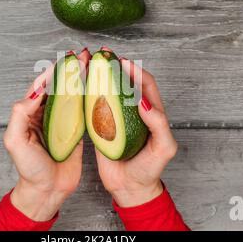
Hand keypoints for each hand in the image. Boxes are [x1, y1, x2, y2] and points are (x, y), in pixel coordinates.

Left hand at [4, 48, 90, 220]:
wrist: (47, 190)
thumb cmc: (29, 168)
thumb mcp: (15, 141)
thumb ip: (20, 114)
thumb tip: (37, 90)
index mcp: (31, 113)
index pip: (42, 85)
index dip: (55, 70)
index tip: (68, 58)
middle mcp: (47, 114)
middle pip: (60, 86)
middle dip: (73, 69)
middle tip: (86, 55)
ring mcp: (63, 122)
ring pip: (74, 95)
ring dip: (83, 79)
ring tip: (95, 65)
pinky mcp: (76, 131)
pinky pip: (84, 111)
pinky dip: (91, 98)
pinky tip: (100, 88)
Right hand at [95, 55, 177, 206]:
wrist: (130, 188)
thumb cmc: (150, 169)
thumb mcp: (163, 148)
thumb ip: (158, 124)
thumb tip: (142, 102)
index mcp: (150, 112)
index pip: (145, 84)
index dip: (135, 71)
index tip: (123, 62)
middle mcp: (132, 111)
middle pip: (124, 82)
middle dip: (115, 66)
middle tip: (103, 53)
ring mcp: (116, 118)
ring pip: (108, 91)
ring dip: (100, 76)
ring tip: (89, 62)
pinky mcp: (101, 127)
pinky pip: (93, 107)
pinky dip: (88, 93)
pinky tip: (80, 85)